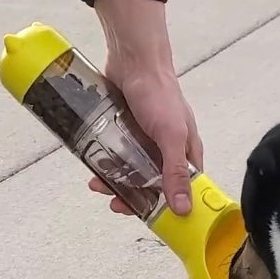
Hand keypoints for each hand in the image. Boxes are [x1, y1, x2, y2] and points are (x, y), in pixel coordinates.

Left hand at [91, 0, 202, 215]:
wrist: (132, 57)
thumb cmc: (159, 93)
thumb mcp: (171, 136)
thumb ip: (176, 172)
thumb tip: (183, 208)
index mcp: (186, 152)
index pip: (184, 190)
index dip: (170, 207)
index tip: (153, 220)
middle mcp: (166, 149)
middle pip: (153, 184)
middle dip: (133, 196)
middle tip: (116, 204)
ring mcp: (143, 140)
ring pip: (130, 171)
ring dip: (114, 182)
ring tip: (97, 183)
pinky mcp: (123, 130)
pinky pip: (113, 154)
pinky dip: (103, 163)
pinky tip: (92, 166)